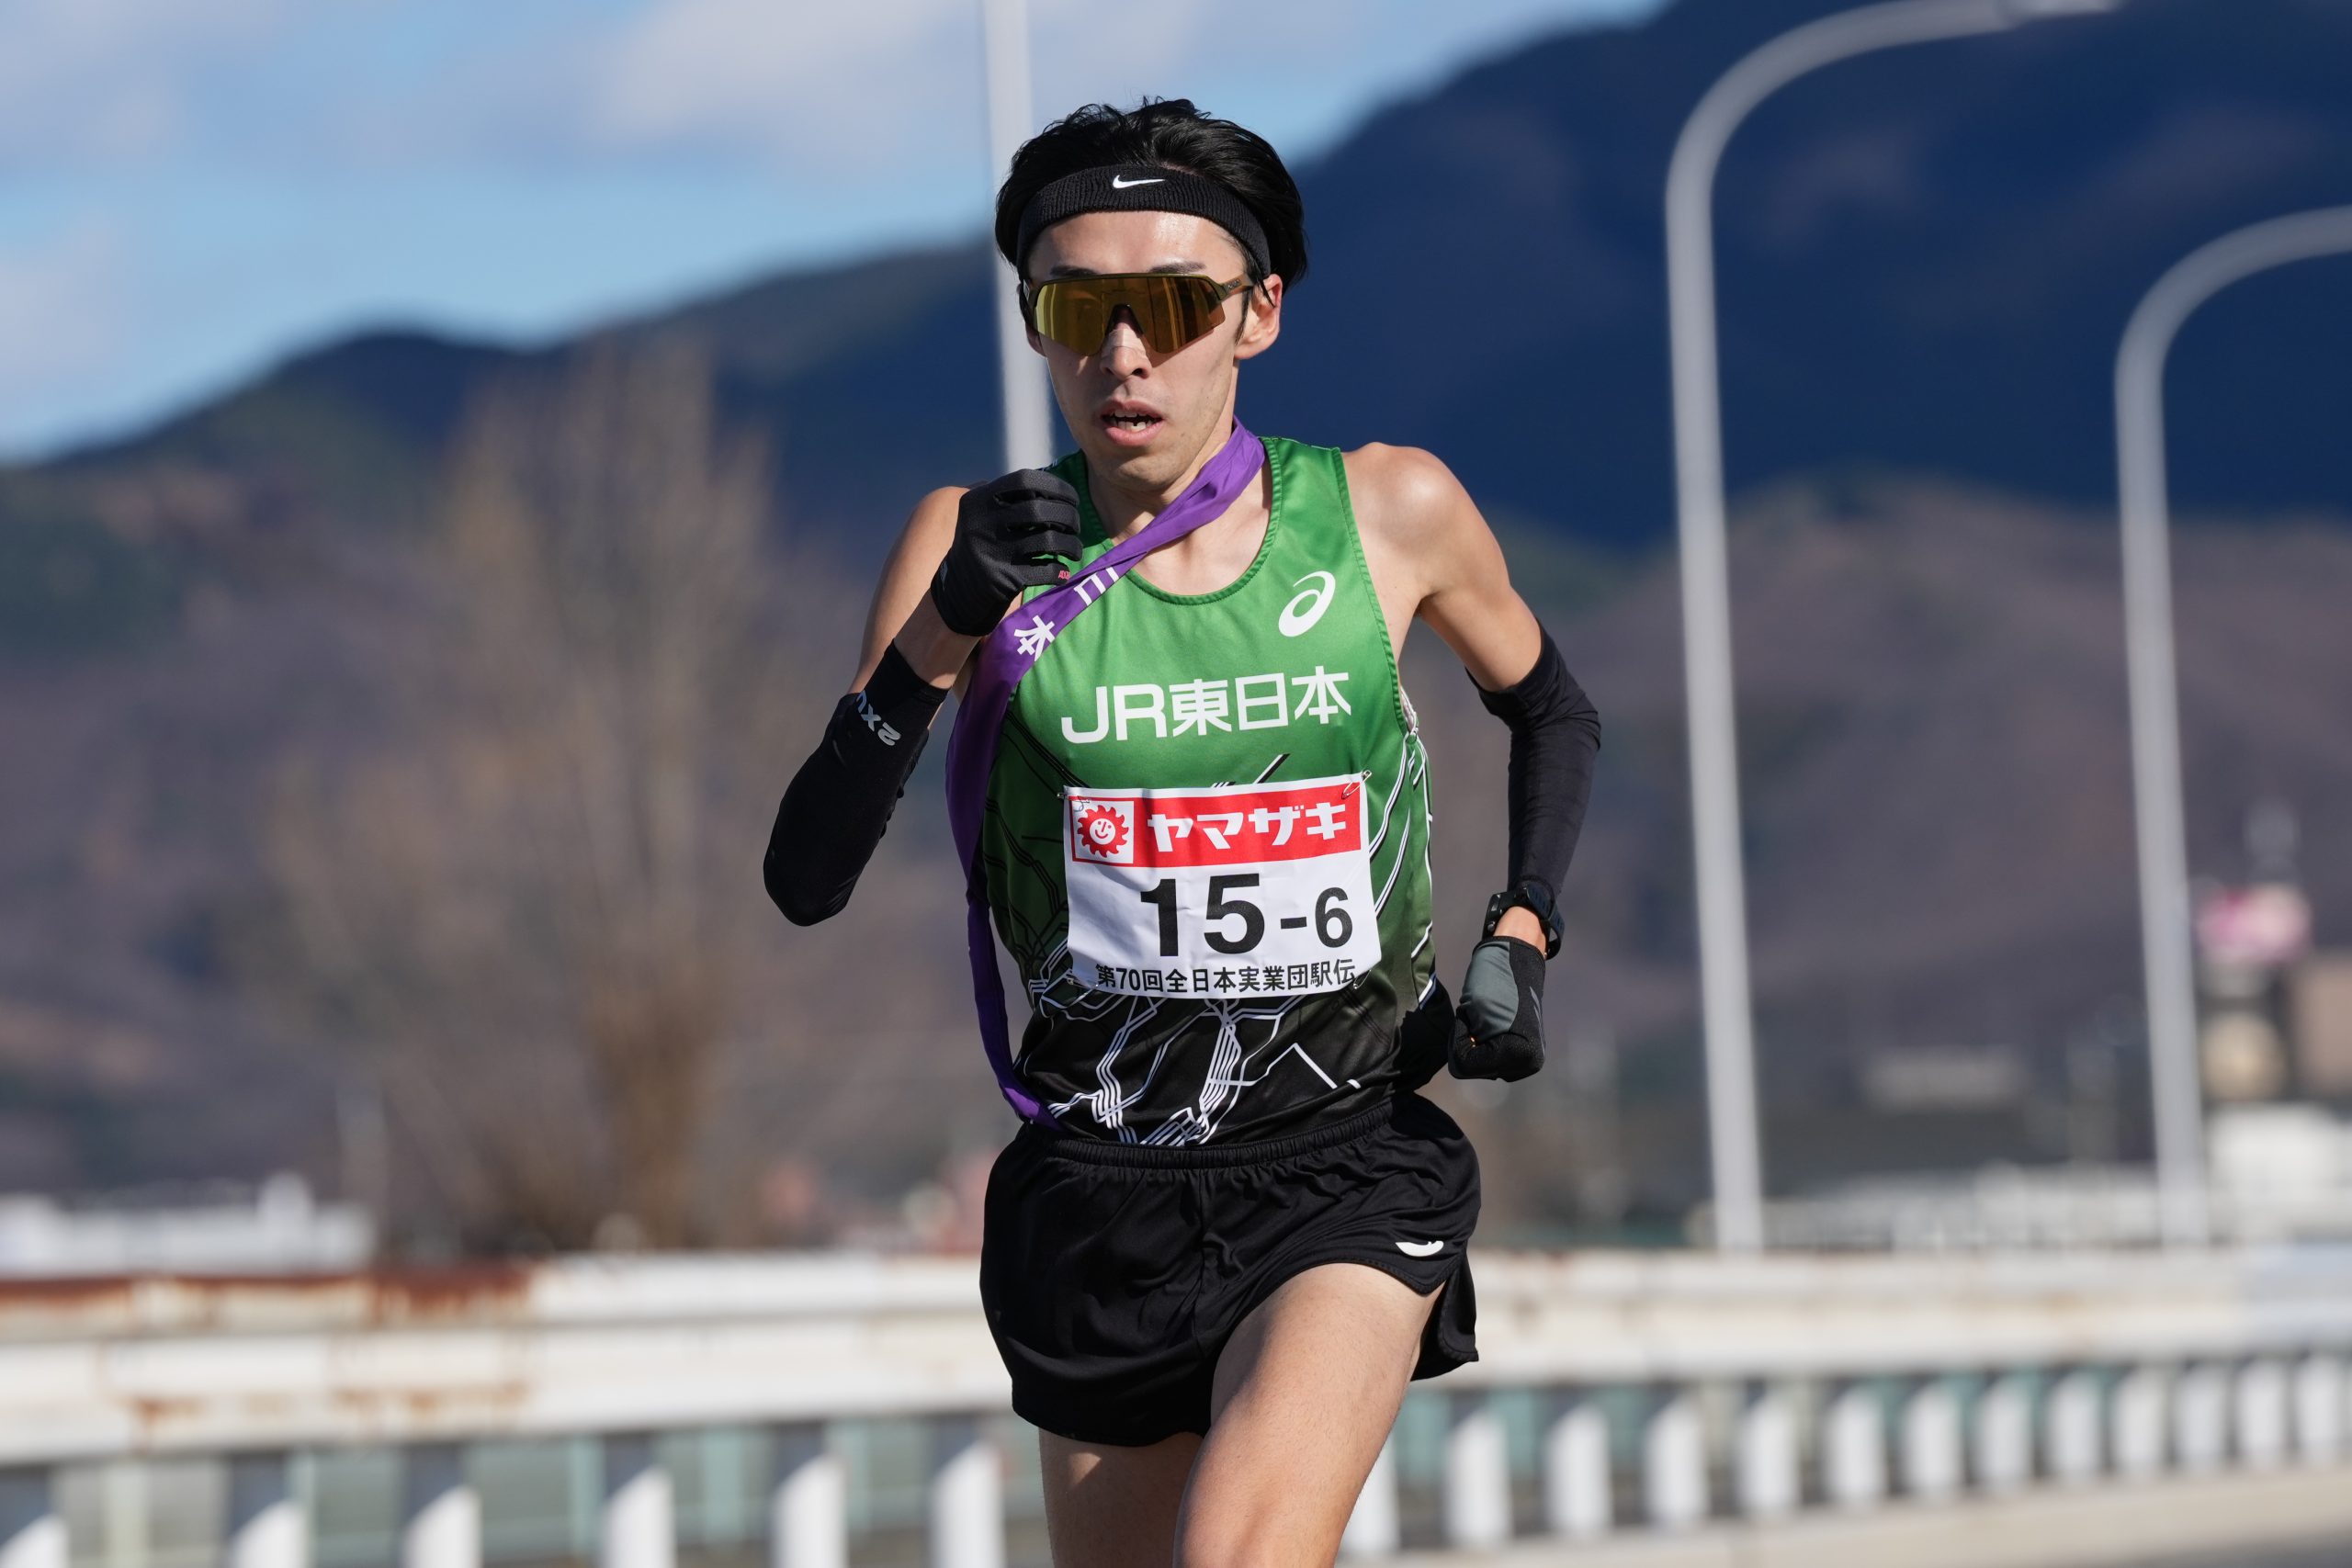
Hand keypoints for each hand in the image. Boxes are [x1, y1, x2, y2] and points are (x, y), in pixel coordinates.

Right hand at [929, 470, 1082, 635]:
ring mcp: (994, 551)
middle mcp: (983, 523)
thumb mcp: (984, 514)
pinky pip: (1045, 570)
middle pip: (1040, 510)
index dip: (1056, 486)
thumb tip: (1054, 489)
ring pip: (1049, 541)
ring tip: (1075, 550)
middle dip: (1068, 516)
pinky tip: (1063, 571)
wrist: (959, 588)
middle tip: (1075, 526)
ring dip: (1071, 544)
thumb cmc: (984, 543)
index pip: (1024, 481)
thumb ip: (1011, 498)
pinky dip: (1060, 570)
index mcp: (979, 501)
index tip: (1072, 498)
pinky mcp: (1005, 578)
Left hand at [1448, 935, 1545, 1081]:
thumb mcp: (1470, 1015)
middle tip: (1478, 1017)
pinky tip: (1492, 1025)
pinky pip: (1490, 1059)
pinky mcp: (1523, 1054)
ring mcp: (1527, 1060)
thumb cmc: (1494, 982)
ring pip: (1481, 1066)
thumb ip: (1466, 1049)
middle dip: (1469, 1044)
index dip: (1460, 1041)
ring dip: (1476, 1044)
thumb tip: (1465, 1067)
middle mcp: (1528, 1064)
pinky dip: (1484, 1044)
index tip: (1471, 1017)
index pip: (1467, 1066)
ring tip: (1486, 1019)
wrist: (1517, 959)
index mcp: (1521, 1055)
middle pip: (1475, 1070)